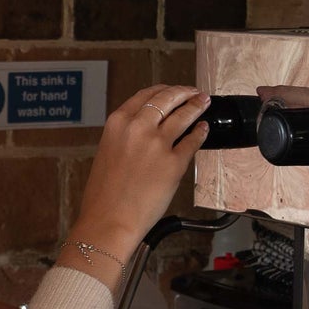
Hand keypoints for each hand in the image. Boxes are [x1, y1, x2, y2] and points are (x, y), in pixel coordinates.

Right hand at [68, 85, 208, 262]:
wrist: (109, 219)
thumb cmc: (104, 195)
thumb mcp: (108, 152)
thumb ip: (126, 135)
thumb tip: (147, 128)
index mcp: (118, 123)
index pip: (146, 95)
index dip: (164, 89)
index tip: (172, 90)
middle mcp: (138, 128)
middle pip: (168, 99)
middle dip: (184, 92)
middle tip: (194, 92)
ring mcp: (158, 144)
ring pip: (184, 115)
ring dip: (197, 106)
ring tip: (204, 103)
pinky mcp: (175, 162)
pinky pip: (193, 141)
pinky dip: (200, 133)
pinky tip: (203, 130)